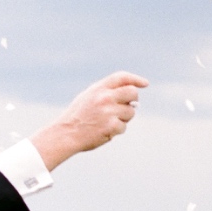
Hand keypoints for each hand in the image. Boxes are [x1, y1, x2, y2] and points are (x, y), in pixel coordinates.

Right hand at [28, 71, 148, 170]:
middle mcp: (105, 97)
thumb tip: (131, 94)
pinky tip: (105, 130)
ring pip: (130, 112)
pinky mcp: (112, 125)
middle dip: (134, 100)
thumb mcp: (89, 97)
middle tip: (128, 106)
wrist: (67, 133)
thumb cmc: (79, 116)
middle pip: (132, 93)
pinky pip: (124, 127)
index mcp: (98, 88)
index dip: (135, 79)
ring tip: (108, 121)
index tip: (145, 84)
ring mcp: (109, 111)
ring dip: (124, 118)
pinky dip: (117, 130)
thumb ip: (107, 92)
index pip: (121, 77)